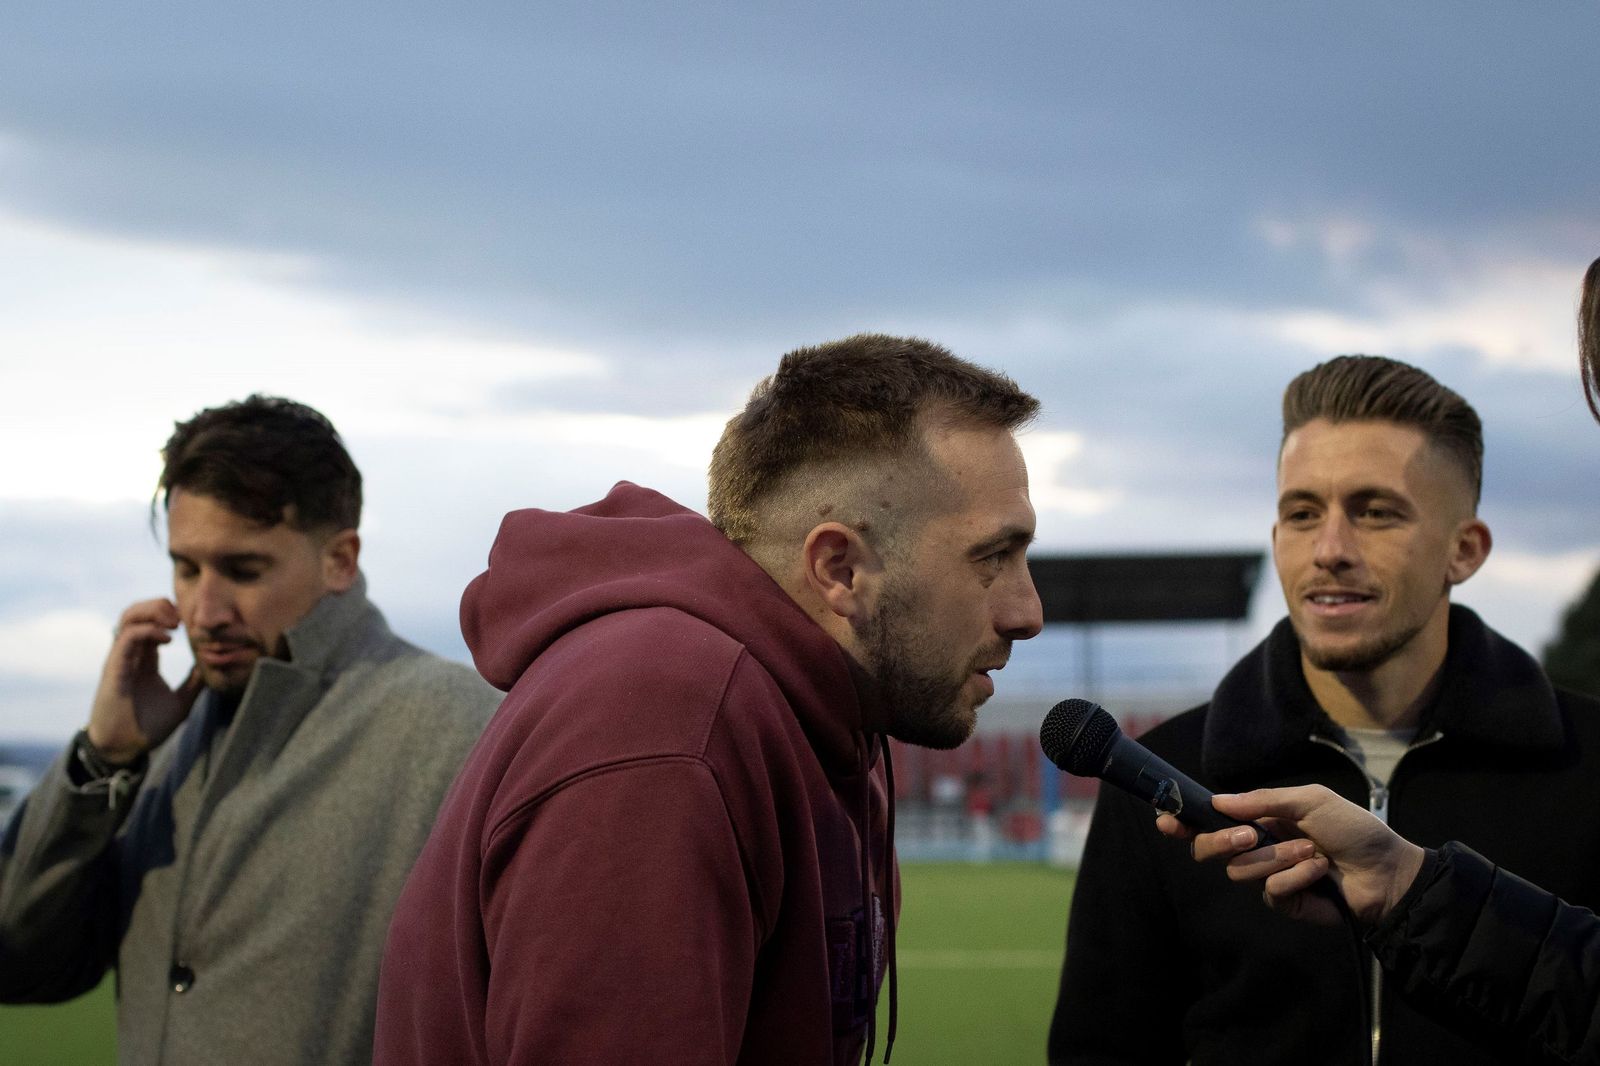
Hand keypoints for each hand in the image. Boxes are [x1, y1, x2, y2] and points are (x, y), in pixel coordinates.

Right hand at [87, 599, 204, 763]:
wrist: (125, 749)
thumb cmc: (147, 727)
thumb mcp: (181, 701)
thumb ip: (194, 682)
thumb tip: (212, 668)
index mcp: (144, 659)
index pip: (151, 622)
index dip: (170, 614)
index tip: (191, 622)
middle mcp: (130, 654)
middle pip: (137, 612)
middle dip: (160, 605)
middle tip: (182, 617)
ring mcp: (121, 659)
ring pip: (128, 617)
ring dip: (153, 611)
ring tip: (175, 622)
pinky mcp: (115, 668)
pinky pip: (127, 637)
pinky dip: (148, 630)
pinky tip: (169, 638)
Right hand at [1156, 785, 1425, 926]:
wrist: (1389, 872)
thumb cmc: (1353, 829)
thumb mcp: (1310, 800)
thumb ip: (1263, 800)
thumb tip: (1217, 801)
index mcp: (1259, 818)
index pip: (1209, 820)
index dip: (1183, 820)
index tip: (1167, 820)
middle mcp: (1257, 846)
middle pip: (1208, 849)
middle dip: (1221, 841)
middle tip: (1250, 836)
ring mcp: (1268, 876)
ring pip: (1239, 871)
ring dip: (1277, 858)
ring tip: (1312, 853)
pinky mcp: (1284, 902)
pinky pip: (1270, 891)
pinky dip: (1295, 877)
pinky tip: (1319, 872)